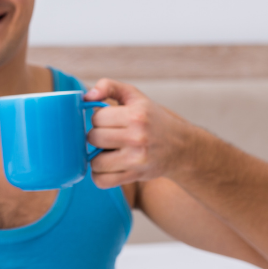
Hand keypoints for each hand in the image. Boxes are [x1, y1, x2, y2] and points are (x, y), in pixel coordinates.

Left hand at [84, 79, 198, 188]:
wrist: (181, 148)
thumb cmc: (153, 120)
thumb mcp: (135, 96)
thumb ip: (109, 87)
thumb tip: (86, 96)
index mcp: (136, 115)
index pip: (97, 118)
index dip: (99, 119)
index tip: (109, 121)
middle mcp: (137, 137)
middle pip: (94, 138)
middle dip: (97, 137)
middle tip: (109, 137)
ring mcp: (136, 159)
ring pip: (95, 162)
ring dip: (97, 158)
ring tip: (109, 152)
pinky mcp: (134, 176)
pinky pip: (102, 181)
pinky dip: (100, 176)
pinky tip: (109, 167)